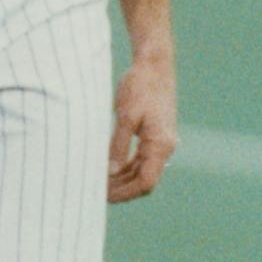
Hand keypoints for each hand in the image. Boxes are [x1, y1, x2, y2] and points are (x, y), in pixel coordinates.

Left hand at [108, 54, 177, 202]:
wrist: (153, 65)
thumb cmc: (139, 86)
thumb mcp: (125, 115)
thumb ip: (118, 144)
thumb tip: (109, 171)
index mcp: (160, 145)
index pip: (146, 182)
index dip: (126, 193)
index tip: (105, 196)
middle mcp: (165, 147)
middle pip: (144, 179)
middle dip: (122, 188)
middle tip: (97, 191)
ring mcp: (161, 141)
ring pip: (142, 170)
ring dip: (123, 178)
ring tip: (100, 182)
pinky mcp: (155, 134)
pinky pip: (141, 158)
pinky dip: (126, 165)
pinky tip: (109, 167)